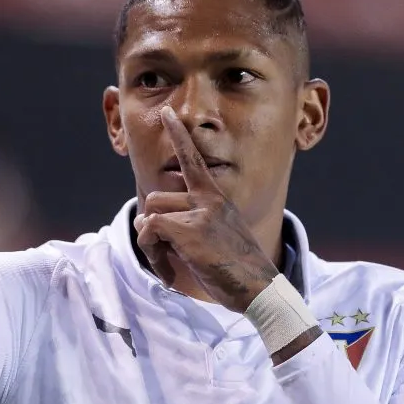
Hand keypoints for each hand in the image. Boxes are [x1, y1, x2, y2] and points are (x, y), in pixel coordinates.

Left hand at [134, 107, 278, 312]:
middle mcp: (208, 200)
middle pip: (155, 198)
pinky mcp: (190, 231)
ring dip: (151, 244)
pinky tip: (169, 274)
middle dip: (152, 229)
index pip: (194, 160)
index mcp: (215, 199)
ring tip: (169, 266)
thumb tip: (143, 222)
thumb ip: (185, 225)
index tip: (167, 114)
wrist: (260, 289)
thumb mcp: (215, 239)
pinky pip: (150, 230)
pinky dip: (152, 253)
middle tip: (165, 256)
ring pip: (150, 215)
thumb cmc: (237, 270)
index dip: (179, 135)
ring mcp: (199, 214)